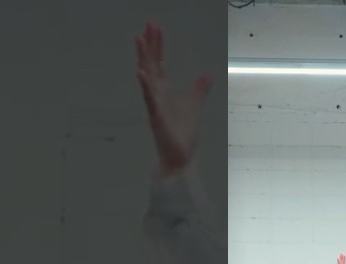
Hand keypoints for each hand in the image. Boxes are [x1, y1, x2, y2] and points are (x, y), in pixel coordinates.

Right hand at [135, 21, 213, 177]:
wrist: (179, 159)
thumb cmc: (183, 135)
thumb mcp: (195, 107)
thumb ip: (199, 90)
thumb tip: (207, 73)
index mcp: (165, 92)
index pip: (160, 63)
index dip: (158, 45)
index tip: (155, 27)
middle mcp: (157, 95)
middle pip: (152, 64)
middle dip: (150, 44)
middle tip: (147, 23)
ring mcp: (155, 104)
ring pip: (147, 76)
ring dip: (143, 58)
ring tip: (139, 38)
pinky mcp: (157, 116)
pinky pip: (150, 99)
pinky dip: (145, 85)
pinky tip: (141, 72)